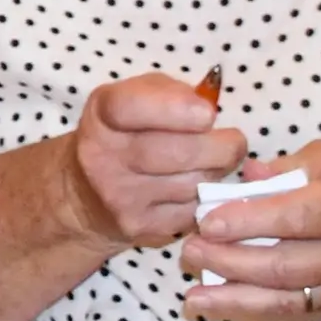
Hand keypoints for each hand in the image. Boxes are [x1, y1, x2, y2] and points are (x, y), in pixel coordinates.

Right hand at [65, 75, 247, 253]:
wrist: (85, 196)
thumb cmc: (123, 135)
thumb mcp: (132, 99)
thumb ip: (168, 92)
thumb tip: (207, 104)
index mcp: (102, 116)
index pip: (129, 108)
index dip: (174, 109)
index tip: (208, 113)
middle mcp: (104, 158)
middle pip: (176, 153)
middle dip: (219, 146)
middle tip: (234, 141)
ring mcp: (121, 197)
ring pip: (191, 185)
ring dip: (218, 172)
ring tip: (218, 162)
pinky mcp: (140, 227)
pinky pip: (192, 212)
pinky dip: (209, 199)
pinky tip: (204, 187)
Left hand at [180, 140, 320, 320]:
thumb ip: (291, 166)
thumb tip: (241, 178)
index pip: (295, 215)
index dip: (247, 220)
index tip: (206, 218)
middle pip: (288, 264)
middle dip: (231, 261)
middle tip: (190, 251)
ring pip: (291, 297)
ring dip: (237, 296)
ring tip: (195, 291)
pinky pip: (300, 313)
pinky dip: (258, 311)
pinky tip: (224, 304)